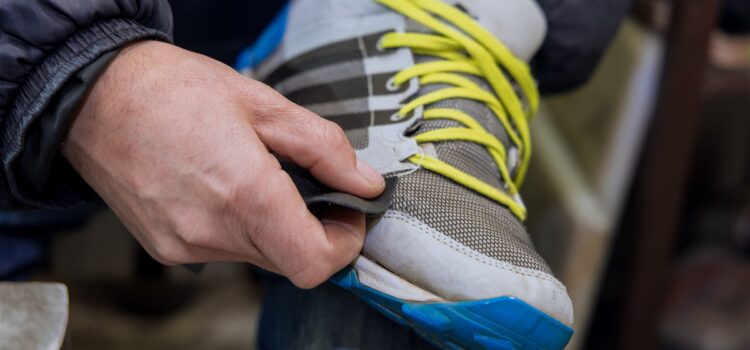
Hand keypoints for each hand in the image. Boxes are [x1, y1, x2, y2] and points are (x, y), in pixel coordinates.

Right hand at [62, 41, 384, 287]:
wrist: (93, 96)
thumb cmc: (175, 90)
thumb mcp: (264, 104)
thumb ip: (324, 149)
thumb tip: (364, 182)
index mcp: (245, 194)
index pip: (315, 263)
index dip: (344, 243)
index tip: (347, 211)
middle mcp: (213, 232)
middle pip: (291, 260)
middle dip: (313, 229)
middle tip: (312, 185)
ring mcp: (186, 246)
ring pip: (259, 257)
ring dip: (275, 226)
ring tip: (258, 176)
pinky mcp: (166, 249)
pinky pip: (224, 250)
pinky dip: (240, 227)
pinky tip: (224, 187)